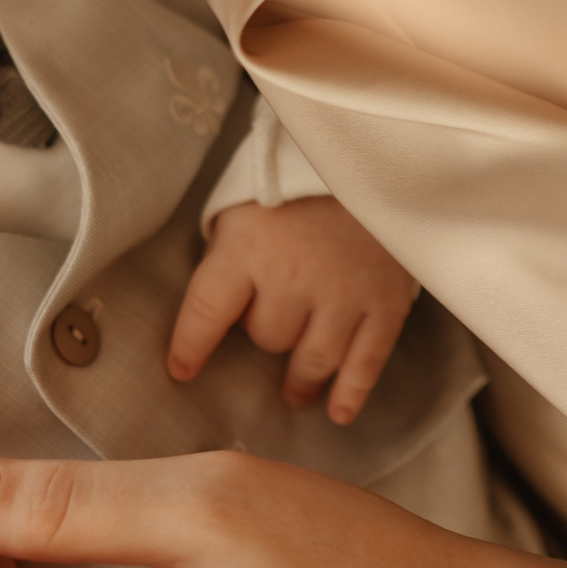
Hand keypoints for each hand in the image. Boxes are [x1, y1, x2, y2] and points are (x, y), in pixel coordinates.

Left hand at [166, 197, 419, 421]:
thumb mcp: (245, 211)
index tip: (181, 371)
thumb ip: (228, 261)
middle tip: (273, 320)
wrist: (372, 156)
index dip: (190, 347)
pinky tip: (337, 411)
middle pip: (268, 338)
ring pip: (313, 359)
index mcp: (247, 247)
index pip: (207, 311)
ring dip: (301, 379)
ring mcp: (344, 291)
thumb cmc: (297, 186)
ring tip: (294, 390)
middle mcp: (294, 274)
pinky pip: (366, 362)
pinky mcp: (385, 301)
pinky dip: (351, 391)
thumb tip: (211, 319)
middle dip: (266, 333)